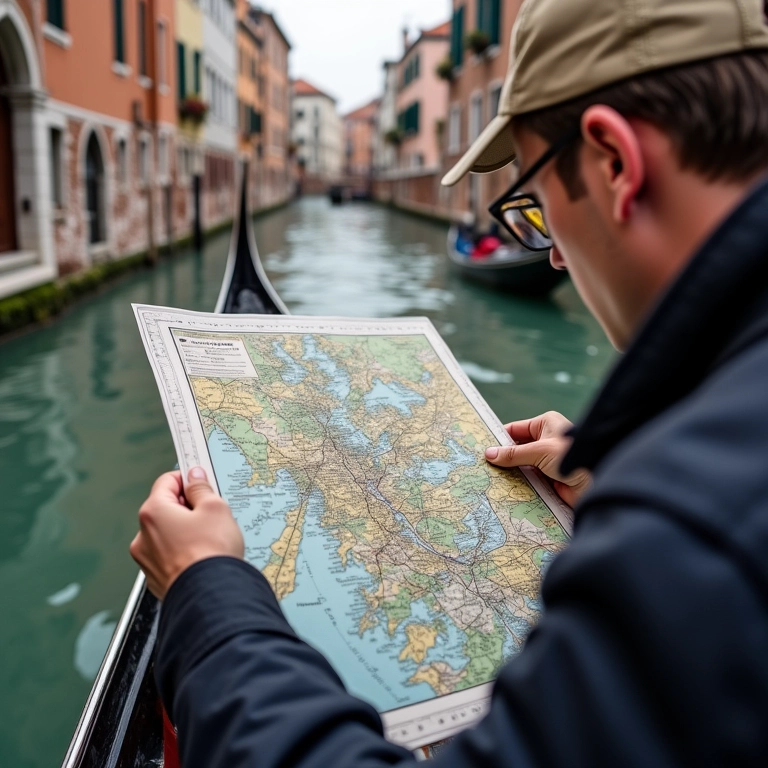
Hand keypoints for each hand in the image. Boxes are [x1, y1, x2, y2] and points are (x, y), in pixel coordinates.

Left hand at [130, 467, 243, 599]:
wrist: (211, 597)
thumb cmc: (211, 552)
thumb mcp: (215, 508)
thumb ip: (201, 488)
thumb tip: (194, 477)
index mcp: (153, 512)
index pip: (167, 481)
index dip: (187, 479)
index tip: (200, 482)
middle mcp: (143, 535)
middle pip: (165, 508)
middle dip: (187, 508)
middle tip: (211, 514)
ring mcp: (147, 560)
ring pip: (167, 534)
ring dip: (185, 531)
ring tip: (209, 539)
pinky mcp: (155, 578)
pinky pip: (169, 556)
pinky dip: (182, 552)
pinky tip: (202, 557)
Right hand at [485, 411, 590, 506]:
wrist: (597, 481)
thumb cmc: (572, 456)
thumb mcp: (539, 450)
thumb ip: (513, 454)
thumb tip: (489, 454)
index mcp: (546, 424)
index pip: (515, 429)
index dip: (499, 438)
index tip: (481, 447)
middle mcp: (546, 440)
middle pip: (517, 448)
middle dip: (502, 457)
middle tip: (481, 464)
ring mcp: (547, 460)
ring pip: (521, 465)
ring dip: (509, 472)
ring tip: (487, 477)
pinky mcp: (549, 478)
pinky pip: (529, 479)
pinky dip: (518, 483)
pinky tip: (503, 488)